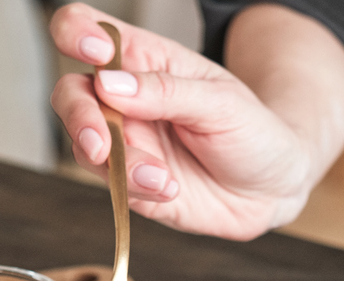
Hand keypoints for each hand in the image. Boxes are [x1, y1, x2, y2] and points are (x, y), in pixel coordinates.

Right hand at [49, 3, 343, 239]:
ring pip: (84, 144)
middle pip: (70, 93)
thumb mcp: (221, 103)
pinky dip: (133, 188)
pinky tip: (169, 189)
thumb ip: (166, 92)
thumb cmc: (253, 131)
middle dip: (79, 117)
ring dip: (117, 163)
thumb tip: (107, 84)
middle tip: (101, 144)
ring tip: (161, 176)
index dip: (76, 34)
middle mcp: (125, 98)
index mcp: (145, 59)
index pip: (87, 30)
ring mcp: (126, 142)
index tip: (94, 54)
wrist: (273, 188)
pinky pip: (111, 184)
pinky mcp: (130, 182)